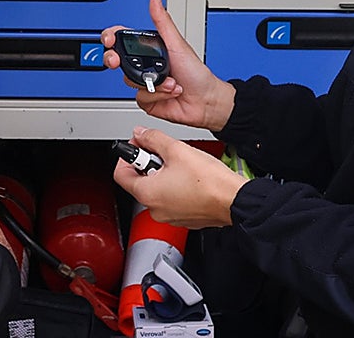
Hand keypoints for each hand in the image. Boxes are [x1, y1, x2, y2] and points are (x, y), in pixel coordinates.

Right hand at [102, 0, 235, 131]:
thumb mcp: (176, 43)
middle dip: (115, 60)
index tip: (110, 40)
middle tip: (118, 62)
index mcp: (149, 48)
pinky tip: (170, 92)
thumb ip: (162, 20)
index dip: (110, 37)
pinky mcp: (147, 100)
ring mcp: (144, 83)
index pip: (122, 39)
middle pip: (116, 59)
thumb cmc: (196, 72)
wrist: (205, 101)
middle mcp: (144, 65)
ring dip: (153, 83)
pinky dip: (157, 95)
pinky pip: (140, 97)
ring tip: (170, 81)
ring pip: (129, 81)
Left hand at [112, 127, 246, 228]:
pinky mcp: (183, 218)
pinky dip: (175, 187)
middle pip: (139, 181)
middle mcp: (154, 209)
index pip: (120, 173)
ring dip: (162, 175)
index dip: (128, 155)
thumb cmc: (208, 181)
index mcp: (147, 193)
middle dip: (148, 163)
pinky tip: (189, 177)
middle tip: (162, 152)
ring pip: (157, 190)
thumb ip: (153, 139)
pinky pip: (171, 200)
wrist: (233, 200)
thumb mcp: (176, 149)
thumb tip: (141, 134)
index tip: (138, 145)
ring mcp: (169, 216)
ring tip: (179, 164)